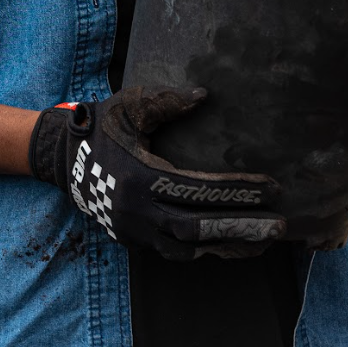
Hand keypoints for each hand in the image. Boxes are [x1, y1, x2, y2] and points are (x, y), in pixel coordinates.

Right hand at [29, 85, 285, 259]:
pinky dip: (206, 248)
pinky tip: (232, 243)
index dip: (237, 190)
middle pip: (198, 228)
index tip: (273, 187)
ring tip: (266, 240)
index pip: (198, 189)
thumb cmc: (105, 125)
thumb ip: (166, 101)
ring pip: (189, 247)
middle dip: (242, 227)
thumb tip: (204, 95)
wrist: (65, 158)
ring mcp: (135, 231)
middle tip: (281, 226)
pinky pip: (175, 251)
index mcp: (140, 176)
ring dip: (229, 244)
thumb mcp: (131, 105)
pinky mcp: (134, 240)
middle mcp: (138, 210)